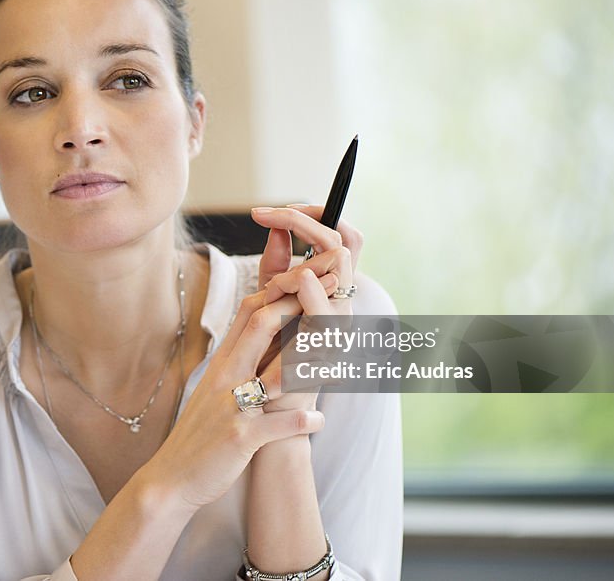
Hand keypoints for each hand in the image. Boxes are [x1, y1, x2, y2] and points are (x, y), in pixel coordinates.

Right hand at [142, 287, 325, 511]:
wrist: (171, 477)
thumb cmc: (200, 432)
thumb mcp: (216, 388)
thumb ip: (239, 361)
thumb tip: (266, 335)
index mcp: (223, 361)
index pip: (249, 311)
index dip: (280, 290)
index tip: (309, 276)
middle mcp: (225, 375)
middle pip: (261, 325)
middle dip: (298, 304)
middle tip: (332, 290)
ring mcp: (231, 405)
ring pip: (274, 372)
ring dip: (311, 363)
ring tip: (338, 360)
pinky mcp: (239, 438)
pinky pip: (277, 425)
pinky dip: (302, 423)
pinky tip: (319, 421)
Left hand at [249, 205, 363, 412]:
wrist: (267, 403)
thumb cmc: (267, 354)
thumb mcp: (269, 300)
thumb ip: (275, 266)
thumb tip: (276, 226)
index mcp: (333, 289)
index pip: (343, 236)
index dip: (318, 213)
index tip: (279, 209)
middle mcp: (344, 302)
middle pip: (346, 242)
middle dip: (306, 222)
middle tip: (269, 215)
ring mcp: (342, 324)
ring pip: (340, 268)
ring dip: (299, 259)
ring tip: (271, 274)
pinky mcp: (331, 348)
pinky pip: (326, 310)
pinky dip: (309, 290)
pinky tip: (290, 281)